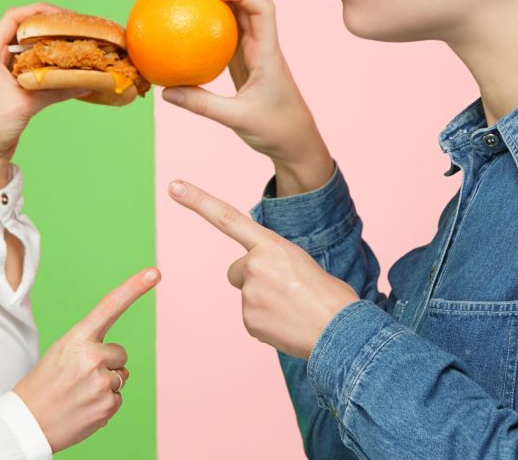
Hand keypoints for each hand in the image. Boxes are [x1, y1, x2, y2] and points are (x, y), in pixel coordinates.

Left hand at [0, 3, 91, 187]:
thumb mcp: (27, 103)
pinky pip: (33, 63)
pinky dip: (49, 61)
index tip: (64, 16)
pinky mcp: (12, 82)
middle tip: (74, 28)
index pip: (14, 18)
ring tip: (73, 42)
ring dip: (50, 43)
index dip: (39, 11)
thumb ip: (57, 89)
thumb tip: (88, 82)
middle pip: (24, 29)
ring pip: (29, 46)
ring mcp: (2, 69)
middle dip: (50, 26)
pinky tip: (66, 65)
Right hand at [14, 267, 160, 451]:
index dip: (134, 287)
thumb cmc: (44, 384)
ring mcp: (101, 383)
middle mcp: (92, 357)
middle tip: (78, 377)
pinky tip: (83, 408)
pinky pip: (117, 398)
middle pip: (120, 354)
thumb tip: (123, 368)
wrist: (26, 424)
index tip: (155, 273)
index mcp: (78, 337)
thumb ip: (93, 348)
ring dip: (104, 385)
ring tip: (77, 394)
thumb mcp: (62, 352)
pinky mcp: (107, 406)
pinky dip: (103, 404)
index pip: (111, 306)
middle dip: (107, 363)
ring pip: (120, 377)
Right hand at [162, 0, 333, 193]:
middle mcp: (263, 46)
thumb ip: (202, 105)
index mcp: (268, 53)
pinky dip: (209, 22)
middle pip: (246, 1)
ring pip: (237, 14)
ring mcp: (254, 52)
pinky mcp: (245, 62)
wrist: (296, 143)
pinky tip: (187, 23)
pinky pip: (226, 34)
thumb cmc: (276, 130)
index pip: (261, 9)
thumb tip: (165, 91)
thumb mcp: (238, 120)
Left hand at [169, 180, 356, 358]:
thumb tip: (256, 282)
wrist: (343, 331)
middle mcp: (254, 264)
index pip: (228, 217)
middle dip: (254, 279)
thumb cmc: (328, 295)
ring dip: (265, 302)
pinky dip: (267, 322)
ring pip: (247, 296)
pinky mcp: (249, 320)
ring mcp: (249, 294)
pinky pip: (252, 319)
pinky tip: (288, 324)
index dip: (198, 201)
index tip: (174, 186)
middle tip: (285, 291)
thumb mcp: (300, 262)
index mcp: (271, 244)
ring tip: (293, 308)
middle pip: (238, 270)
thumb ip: (272, 262)